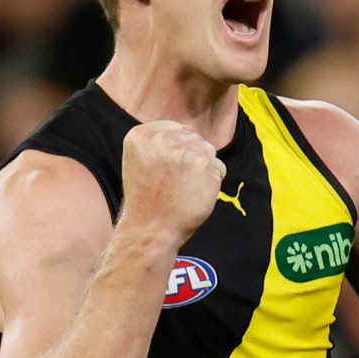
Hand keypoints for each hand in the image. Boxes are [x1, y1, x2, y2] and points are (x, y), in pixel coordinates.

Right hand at [119, 119, 224, 247]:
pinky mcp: (207, 167)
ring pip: (208, 151)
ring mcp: (188, 152)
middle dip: (190, 157)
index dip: (175, 148)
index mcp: (142, 135)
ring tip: (185, 188)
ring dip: (203, 169)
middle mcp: (164, 139)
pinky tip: (195, 195)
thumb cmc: (145, 199)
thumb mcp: (139, 159)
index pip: (174, 128)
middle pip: (193, 138)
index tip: (167, 168)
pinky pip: (219, 168)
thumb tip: (189, 130)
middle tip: (175, 182)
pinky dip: (212, 182)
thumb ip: (158, 141)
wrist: (150, 229)